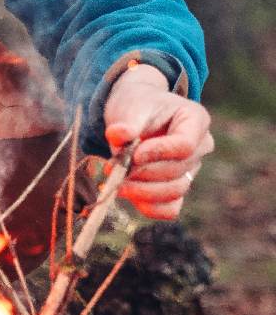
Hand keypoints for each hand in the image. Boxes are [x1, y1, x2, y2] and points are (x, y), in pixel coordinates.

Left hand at [103, 64, 213, 219]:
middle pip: (177, 170)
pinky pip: (170, 208)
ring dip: (142, 191)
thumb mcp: (130, 106)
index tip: (133, 154)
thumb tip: (119, 135)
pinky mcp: (178, 187)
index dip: (158, 153)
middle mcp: (200, 147)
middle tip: (113, 169)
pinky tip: (128, 195)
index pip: (185, 145)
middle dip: (142, 173)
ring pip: (174, 191)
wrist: (134, 114)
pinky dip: (149, 207)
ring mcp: (192, 169)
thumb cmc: (136, 105)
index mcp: (195, 120)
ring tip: (115, 182)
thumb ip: (126, 122)